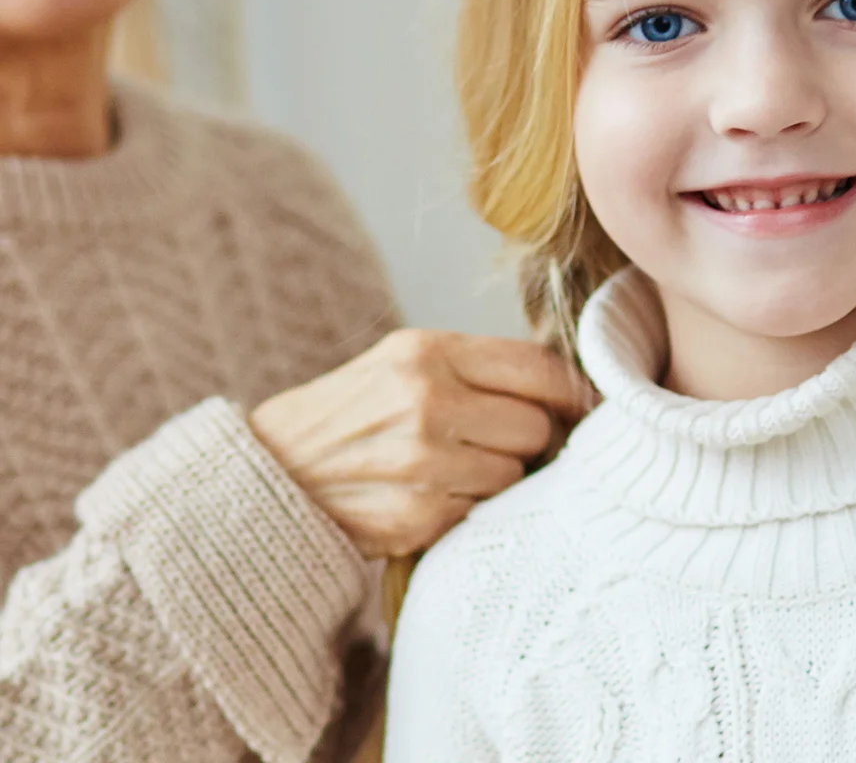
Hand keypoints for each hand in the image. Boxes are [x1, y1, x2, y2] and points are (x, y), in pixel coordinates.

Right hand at [248, 329, 594, 558]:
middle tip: (499, 444)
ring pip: (513, 474)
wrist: (265, 477)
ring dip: (497, 479)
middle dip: (528, 439)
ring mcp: (421, 461)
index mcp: (428, 351)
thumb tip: (563, 388)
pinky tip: (430, 498)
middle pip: (534, 425)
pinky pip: (478, 513)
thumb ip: (476, 367)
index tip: (577, 405)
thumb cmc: (349, 415)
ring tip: (455, 471)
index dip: (568, 391)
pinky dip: (464, 510)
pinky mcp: (414, 516)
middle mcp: (427, 400)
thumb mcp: (402, 362)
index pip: (537, 367)